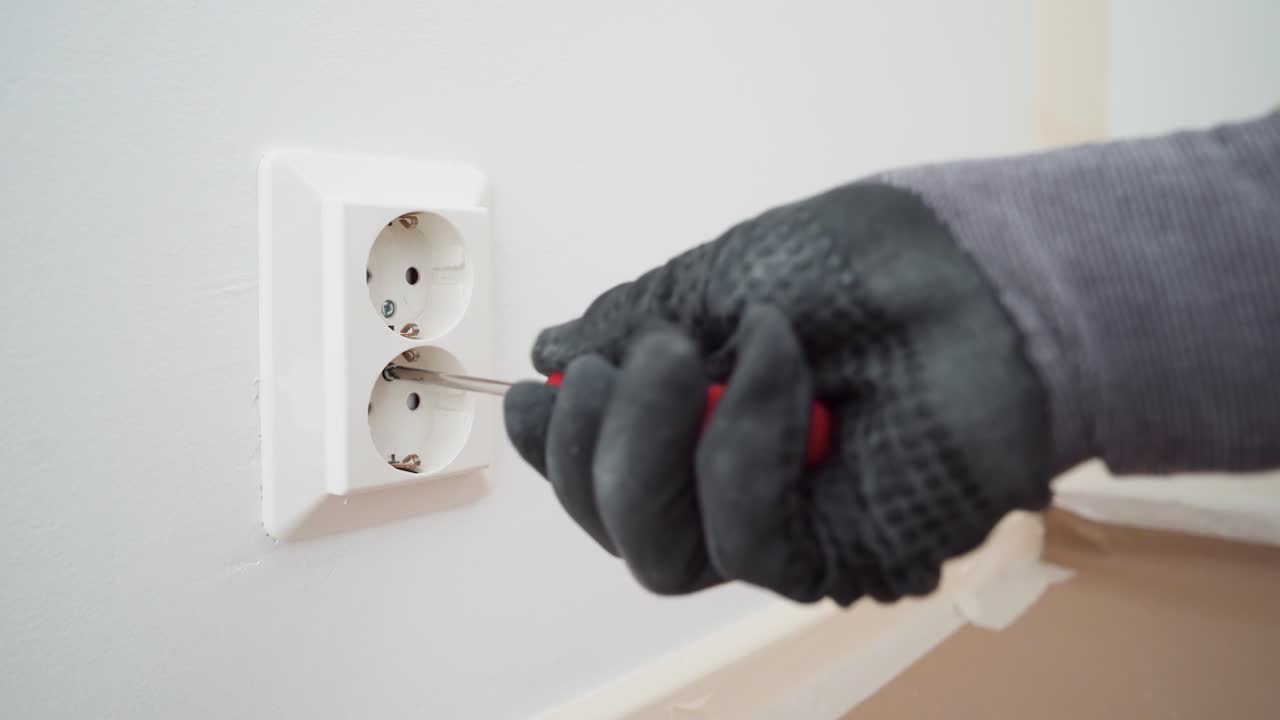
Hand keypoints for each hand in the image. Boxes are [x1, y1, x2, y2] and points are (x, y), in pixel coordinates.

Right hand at [504, 181, 1052, 604]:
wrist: (979, 267)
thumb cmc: (868, 264)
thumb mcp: (719, 278)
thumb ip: (632, 323)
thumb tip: (552, 349)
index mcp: (702, 424)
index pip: (602, 471)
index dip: (556, 446)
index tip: (537, 388)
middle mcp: (736, 487)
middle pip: (621, 529)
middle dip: (596, 445)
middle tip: (630, 358)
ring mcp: (789, 526)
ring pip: (665, 557)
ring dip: (656, 445)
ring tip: (693, 352)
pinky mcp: (844, 552)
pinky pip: (752, 540)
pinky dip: (746, 442)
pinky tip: (781, 362)